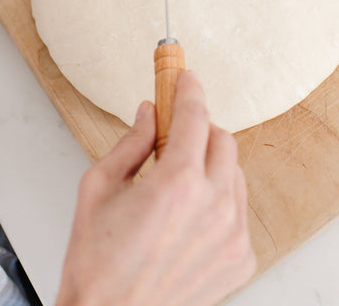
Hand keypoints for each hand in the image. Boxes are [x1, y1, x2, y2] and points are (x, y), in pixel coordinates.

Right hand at [56, 71, 255, 305]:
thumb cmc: (96, 261)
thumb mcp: (99, 187)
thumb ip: (130, 142)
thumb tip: (149, 113)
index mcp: (176, 183)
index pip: (193, 116)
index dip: (188, 90)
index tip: (185, 78)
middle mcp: (214, 206)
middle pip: (221, 139)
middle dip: (199, 128)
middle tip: (174, 136)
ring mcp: (233, 234)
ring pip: (234, 173)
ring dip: (210, 164)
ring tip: (179, 182)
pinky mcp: (241, 258)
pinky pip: (239, 209)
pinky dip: (218, 200)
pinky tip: (189, 216)